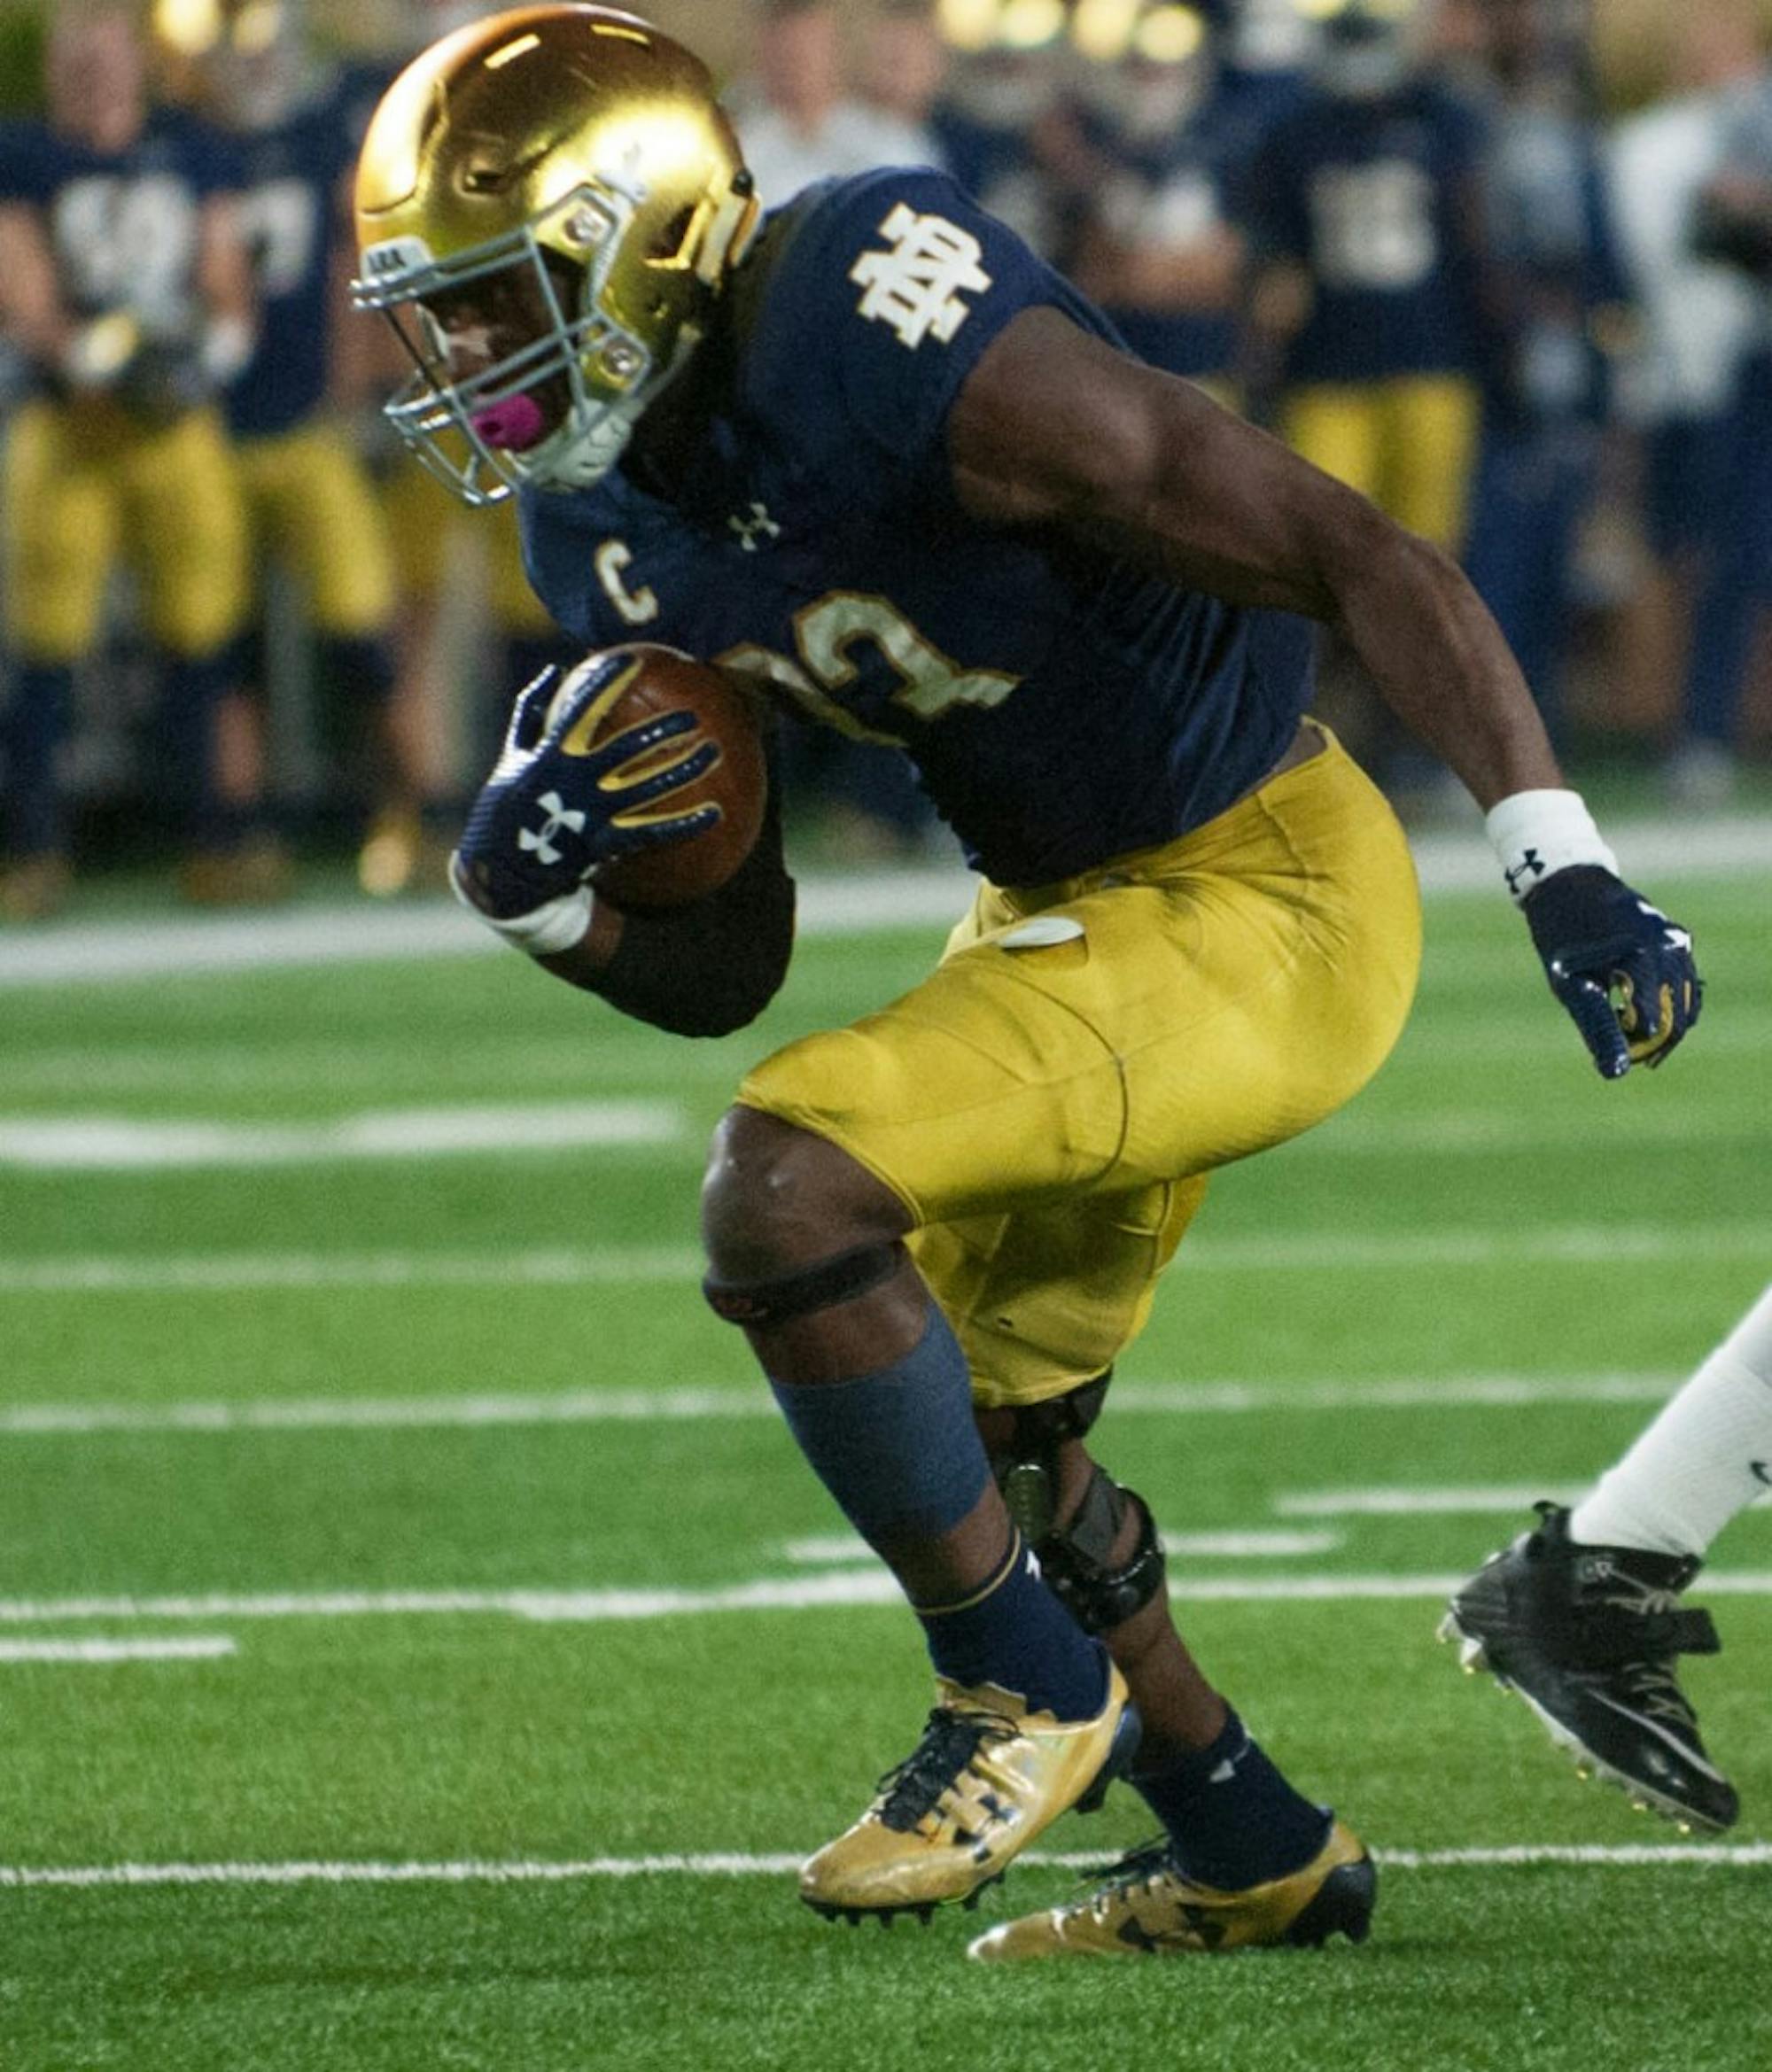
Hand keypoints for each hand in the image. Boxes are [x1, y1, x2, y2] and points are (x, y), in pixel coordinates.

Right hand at [454, 656, 718, 922]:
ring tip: (715, 752)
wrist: (501, 868)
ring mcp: (591, 813)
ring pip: (647, 787)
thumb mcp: (512, 754)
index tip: (635, 661)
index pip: (583, 707)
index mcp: (552, 754)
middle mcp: (575, 780)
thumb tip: (554, 670)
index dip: (608, 682)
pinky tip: (715, 813)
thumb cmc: (505, 805)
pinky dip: (684, 824)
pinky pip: (651, 832)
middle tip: (694, 715)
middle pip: (627, 748)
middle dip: (662, 729)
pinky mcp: (602, 844)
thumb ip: (530, 710)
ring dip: (683, 770)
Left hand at [1522, 866, 1701, 1078]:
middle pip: (1678, 1017)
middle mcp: (1667, 947)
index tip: (1619, 1057)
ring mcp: (1677, 942)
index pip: (1654, 1023)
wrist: (1569, 886)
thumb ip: (1597, 1027)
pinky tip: (1642, 1012)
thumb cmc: (1561, 937)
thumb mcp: (1571, 984)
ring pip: (1686, 1002)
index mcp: (1640, 957)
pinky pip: (1687, 984)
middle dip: (1656, 1042)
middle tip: (1631, 1055)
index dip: (1638, 1048)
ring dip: (1665, 1025)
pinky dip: (1672, 1004)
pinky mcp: (1678, 940)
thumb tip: (1614, 1072)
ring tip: (1631, 1031)